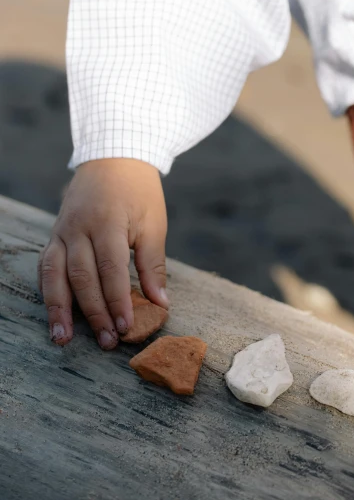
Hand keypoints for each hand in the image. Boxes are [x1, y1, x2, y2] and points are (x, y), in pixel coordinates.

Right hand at [38, 158, 167, 349]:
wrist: (112, 158)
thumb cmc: (139, 192)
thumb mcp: (154, 223)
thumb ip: (153, 264)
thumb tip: (161, 303)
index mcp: (108, 222)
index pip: (110, 269)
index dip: (118, 300)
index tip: (127, 326)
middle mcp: (79, 227)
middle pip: (81, 276)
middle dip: (94, 312)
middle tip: (107, 341)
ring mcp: (62, 230)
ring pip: (55, 274)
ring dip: (59, 308)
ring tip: (62, 338)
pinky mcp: (54, 234)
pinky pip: (46, 266)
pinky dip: (49, 291)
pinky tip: (54, 313)